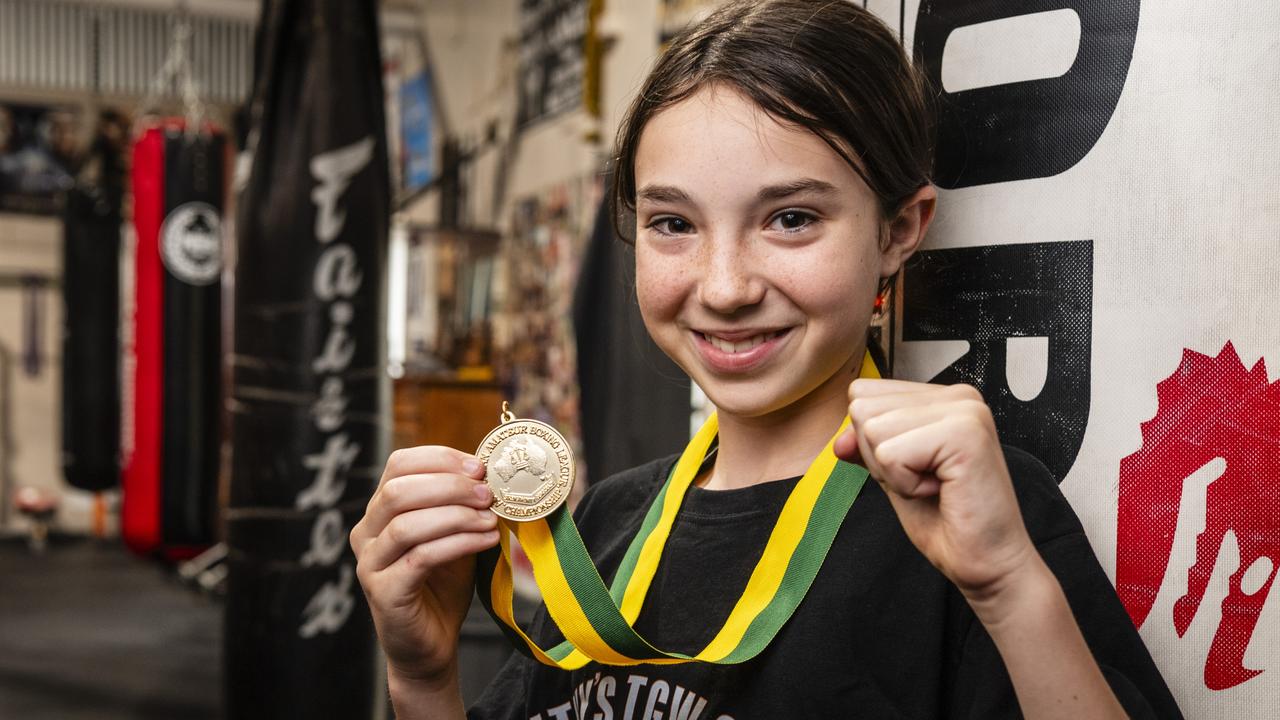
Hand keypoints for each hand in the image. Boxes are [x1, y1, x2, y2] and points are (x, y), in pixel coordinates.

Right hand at [349, 446, 499, 690]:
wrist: (430, 645)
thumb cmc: (442, 585)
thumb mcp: (454, 534)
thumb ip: (462, 505)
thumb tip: (491, 475)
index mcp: (380, 511)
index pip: (398, 464)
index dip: (440, 458)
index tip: (479, 467)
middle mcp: (366, 533)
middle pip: (398, 490)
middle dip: (449, 485)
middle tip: (487, 493)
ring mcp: (370, 563)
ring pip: (406, 523)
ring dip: (456, 515)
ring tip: (490, 519)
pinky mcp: (384, 591)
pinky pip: (420, 557)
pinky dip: (458, 543)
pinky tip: (486, 540)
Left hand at [833, 380, 1037, 605]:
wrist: (986, 563)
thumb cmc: (948, 523)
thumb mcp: (893, 477)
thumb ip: (867, 449)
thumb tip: (840, 441)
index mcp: (941, 398)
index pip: (863, 396)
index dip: (873, 444)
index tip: (916, 470)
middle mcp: (958, 396)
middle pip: (863, 409)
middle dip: (881, 458)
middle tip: (927, 482)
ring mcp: (964, 410)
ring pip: (873, 430)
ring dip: (894, 473)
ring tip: (935, 486)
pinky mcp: (965, 433)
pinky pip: (891, 454)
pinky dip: (905, 484)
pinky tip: (941, 491)